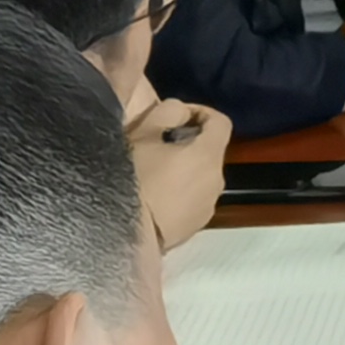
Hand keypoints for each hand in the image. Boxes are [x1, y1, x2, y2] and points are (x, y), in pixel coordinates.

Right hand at [126, 92, 230, 249]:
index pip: (221, 122)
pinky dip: (184, 192)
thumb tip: (182, 112)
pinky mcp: (198, 226)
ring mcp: (209, 205)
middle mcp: (216, 180)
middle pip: (212, 151)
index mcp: (208, 155)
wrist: (122, 232)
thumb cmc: (133, 178)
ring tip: (156, 173)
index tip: (177, 118)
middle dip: (191, 142)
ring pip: (204, 176)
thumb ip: (167, 113)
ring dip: (187, 169)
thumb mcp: (142, 135)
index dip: (201, 112)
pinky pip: (196, 199)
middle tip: (160, 145)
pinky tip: (158, 198)